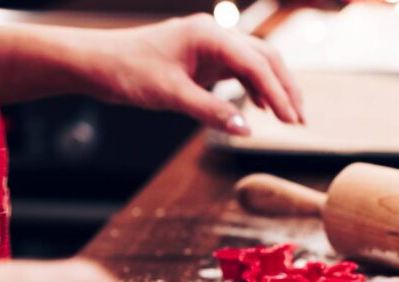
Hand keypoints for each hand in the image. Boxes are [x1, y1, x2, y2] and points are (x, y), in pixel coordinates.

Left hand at [85, 14, 302, 134]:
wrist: (97, 63)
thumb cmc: (128, 72)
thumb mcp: (171, 96)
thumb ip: (211, 112)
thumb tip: (247, 130)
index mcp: (208, 35)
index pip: (256, 64)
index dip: (278, 93)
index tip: (292, 120)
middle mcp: (213, 34)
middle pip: (265, 57)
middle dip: (285, 87)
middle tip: (300, 120)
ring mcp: (209, 44)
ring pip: (255, 62)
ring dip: (274, 88)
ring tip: (289, 116)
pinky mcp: (203, 57)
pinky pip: (239, 69)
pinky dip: (255, 87)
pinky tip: (263, 107)